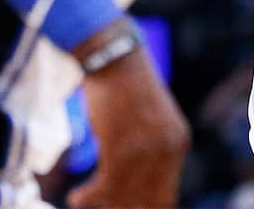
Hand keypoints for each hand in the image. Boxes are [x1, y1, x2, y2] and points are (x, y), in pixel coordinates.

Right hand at [68, 42, 188, 207]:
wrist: (114, 58)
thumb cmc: (124, 89)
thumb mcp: (149, 122)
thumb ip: (151, 151)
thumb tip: (137, 186)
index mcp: (178, 142)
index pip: (167, 195)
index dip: (146, 208)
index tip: (123, 208)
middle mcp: (168, 149)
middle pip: (150, 202)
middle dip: (125, 208)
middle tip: (103, 207)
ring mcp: (147, 149)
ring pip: (125, 198)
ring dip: (101, 204)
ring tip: (81, 200)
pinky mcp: (122, 146)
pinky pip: (105, 187)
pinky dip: (88, 196)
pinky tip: (76, 196)